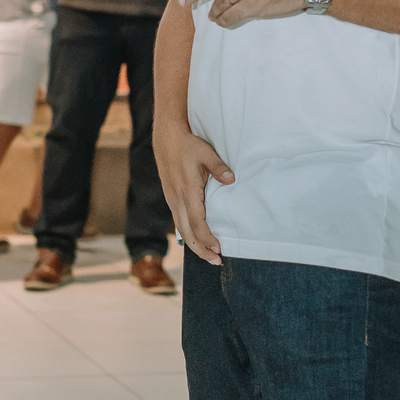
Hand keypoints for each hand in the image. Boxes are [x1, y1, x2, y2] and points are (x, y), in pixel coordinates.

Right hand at [154, 126, 233, 264]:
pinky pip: (179, 222)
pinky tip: (196, 240)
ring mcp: (172, 200)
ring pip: (181, 230)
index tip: (218, 249)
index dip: (207, 238)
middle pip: (187, 233)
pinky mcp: (171, 198)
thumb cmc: (188, 145)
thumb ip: (219, 168)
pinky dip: (188, 234)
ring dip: (195, 245)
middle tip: (217, 262)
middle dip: (201, 250)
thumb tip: (232, 180)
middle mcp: (177, 199)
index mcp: (186, 191)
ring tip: (209, 256)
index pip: (197, 222)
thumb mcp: (206, 153)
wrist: (167, 138)